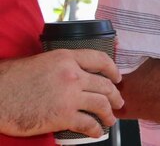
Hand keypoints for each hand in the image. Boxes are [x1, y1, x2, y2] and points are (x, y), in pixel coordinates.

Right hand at [0, 49, 123, 137]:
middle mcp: (72, 75)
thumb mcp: (41, 62)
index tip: (117, 77)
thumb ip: (62, 66)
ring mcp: (69, 96)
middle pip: (104, 85)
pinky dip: (95, 129)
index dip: (112, 70)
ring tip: (110, 119)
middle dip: (115, 95)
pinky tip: (96, 132)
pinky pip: (88, 123)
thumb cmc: (11, 79)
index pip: (100, 59)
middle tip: (118, 102)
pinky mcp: (62, 116)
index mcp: (66, 58)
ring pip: (101, 104)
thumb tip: (75, 74)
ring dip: (109, 114)